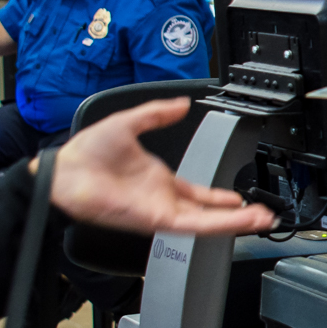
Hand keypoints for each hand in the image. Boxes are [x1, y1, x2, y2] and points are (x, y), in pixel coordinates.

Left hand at [44, 98, 274, 235]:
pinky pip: (192, 223)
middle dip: (236, 215)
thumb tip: (180, 104)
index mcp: (158, 180)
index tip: (240, 197)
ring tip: (262, 219)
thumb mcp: (130, 122)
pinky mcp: (155, 219)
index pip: (198, 193)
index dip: (220, 197)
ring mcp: (160, 210)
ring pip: (206, 221)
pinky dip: (218, 223)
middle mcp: (162, 199)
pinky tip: (236, 221)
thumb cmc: (86, 154)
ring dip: (236, 222)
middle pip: (208, 212)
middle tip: (263, 214)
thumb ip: (156, 113)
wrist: (63, 172)